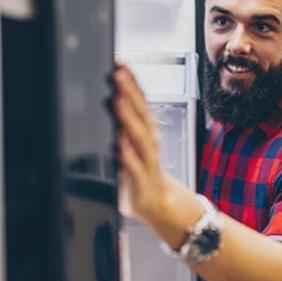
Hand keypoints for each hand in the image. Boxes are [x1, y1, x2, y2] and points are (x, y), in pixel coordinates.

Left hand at [113, 65, 205, 248]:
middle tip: (118, 75)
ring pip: (140, 138)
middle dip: (131, 94)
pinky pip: (135, 167)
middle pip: (142, 116)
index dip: (133, 84)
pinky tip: (119, 143)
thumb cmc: (144, 174)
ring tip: (118, 100)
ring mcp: (147, 163)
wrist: (160, 206)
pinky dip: (127, 154)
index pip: (142, 105)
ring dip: (129, 118)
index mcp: (147, 134)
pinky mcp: (142, 182)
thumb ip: (126, 127)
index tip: (122, 65)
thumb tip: (113, 99)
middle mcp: (150, 145)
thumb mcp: (136, 147)